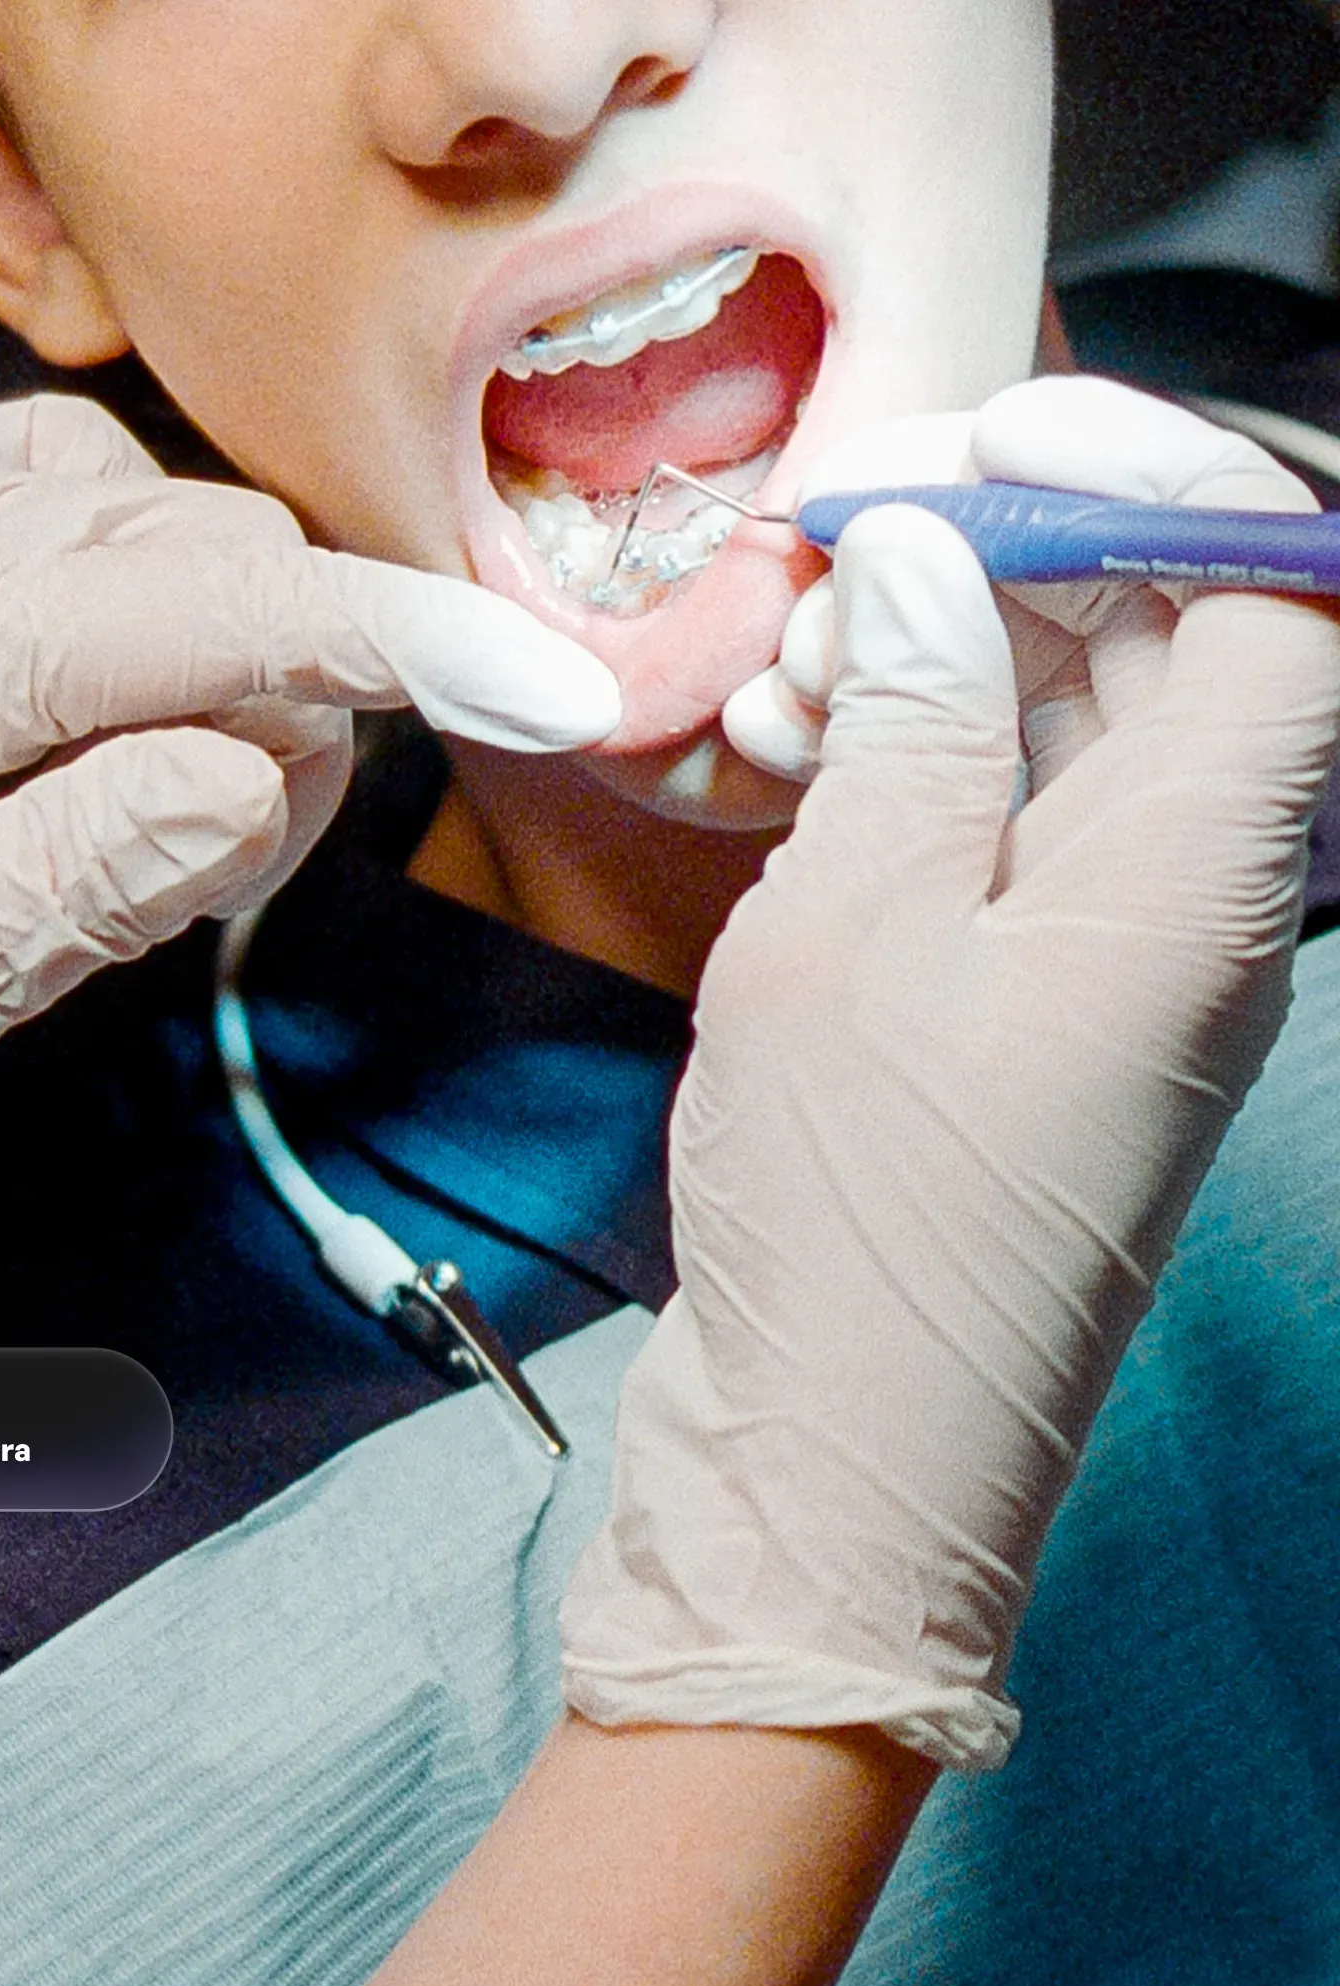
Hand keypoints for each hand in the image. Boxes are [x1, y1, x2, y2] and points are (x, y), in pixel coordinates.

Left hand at [0, 393, 616, 1314]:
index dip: (404, 648)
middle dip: (279, 700)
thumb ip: (91, 875)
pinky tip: (69, 736)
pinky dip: (129, 622)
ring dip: (205, 659)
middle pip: (210, 549)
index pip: (221, 606)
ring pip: (156, 522)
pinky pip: (70, 520)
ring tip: (115, 821)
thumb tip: (264, 775)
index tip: (552, 687)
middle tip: (211, 873)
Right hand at [564, 389, 1339, 1767]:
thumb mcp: (858, 935)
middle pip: (1166, 654)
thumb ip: (920, 723)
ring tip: (778, 675)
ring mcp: (1113, 984)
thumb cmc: (858, 1232)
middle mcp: (1194, 917)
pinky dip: (905, 789)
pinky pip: (999, 856)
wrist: (833, 1482)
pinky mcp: (1028, 1040)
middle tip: (835, 546)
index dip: (1147, 479)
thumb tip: (941, 572)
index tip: (985, 437)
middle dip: (1004, 567)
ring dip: (933, 678)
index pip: (1274, 588)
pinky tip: (782, 772)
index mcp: (1206, 874)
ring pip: (1064, 751)